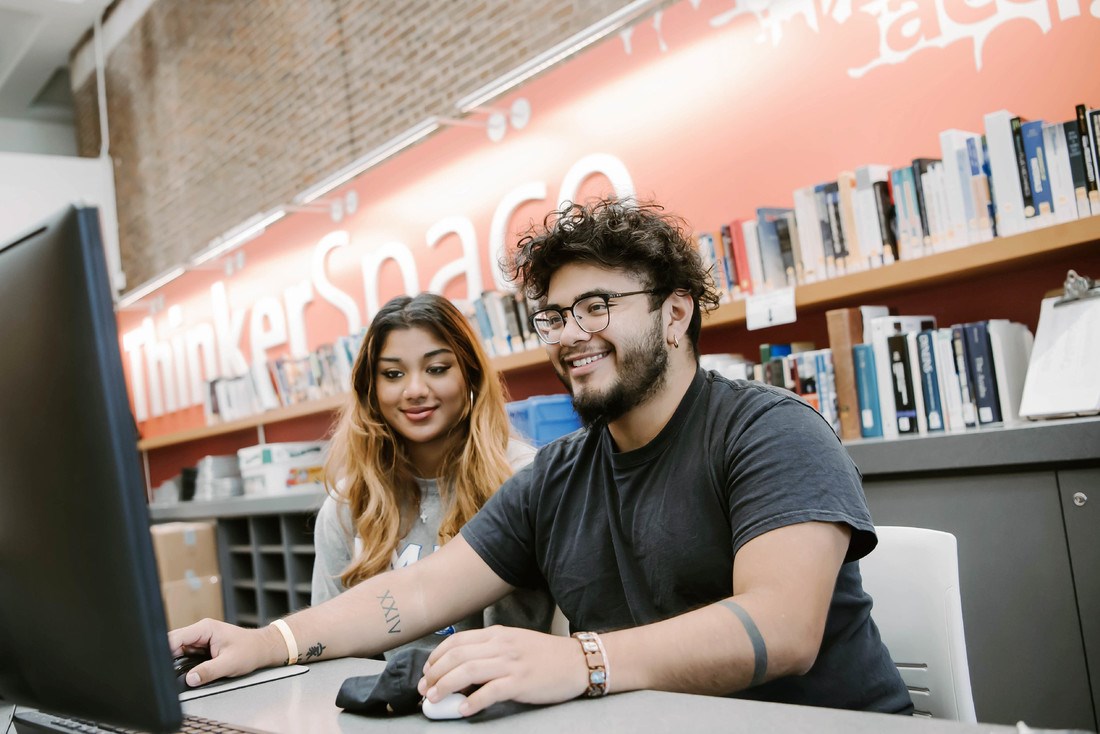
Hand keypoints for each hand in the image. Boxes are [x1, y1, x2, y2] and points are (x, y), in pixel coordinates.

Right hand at [167, 618, 283, 686]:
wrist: (262, 649)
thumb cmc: (250, 650)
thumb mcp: (230, 663)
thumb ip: (209, 671)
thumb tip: (190, 679)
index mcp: (204, 628)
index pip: (176, 637)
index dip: (164, 651)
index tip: (158, 665)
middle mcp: (200, 632)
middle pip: (173, 643)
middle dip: (166, 657)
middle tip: (162, 673)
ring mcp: (200, 640)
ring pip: (177, 650)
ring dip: (173, 661)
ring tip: (168, 674)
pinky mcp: (201, 648)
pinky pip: (185, 655)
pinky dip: (180, 664)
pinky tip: (178, 672)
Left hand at [417, 626, 587, 715]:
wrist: (577, 662)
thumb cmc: (545, 655)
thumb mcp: (514, 643)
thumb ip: (490, 650)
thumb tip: (462, 667)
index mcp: (498, 633)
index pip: (457, 641)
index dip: (437, 657)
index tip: (427, 671)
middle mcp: (501, 645)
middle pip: (458, 656)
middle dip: (435, 673)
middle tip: (425, 689)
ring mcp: (511, 663)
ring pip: (469, 671)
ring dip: (446, 686)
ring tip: (434, 699)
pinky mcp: (521, 682)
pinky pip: (491, 691)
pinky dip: (473, 701)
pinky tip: (463, 710)